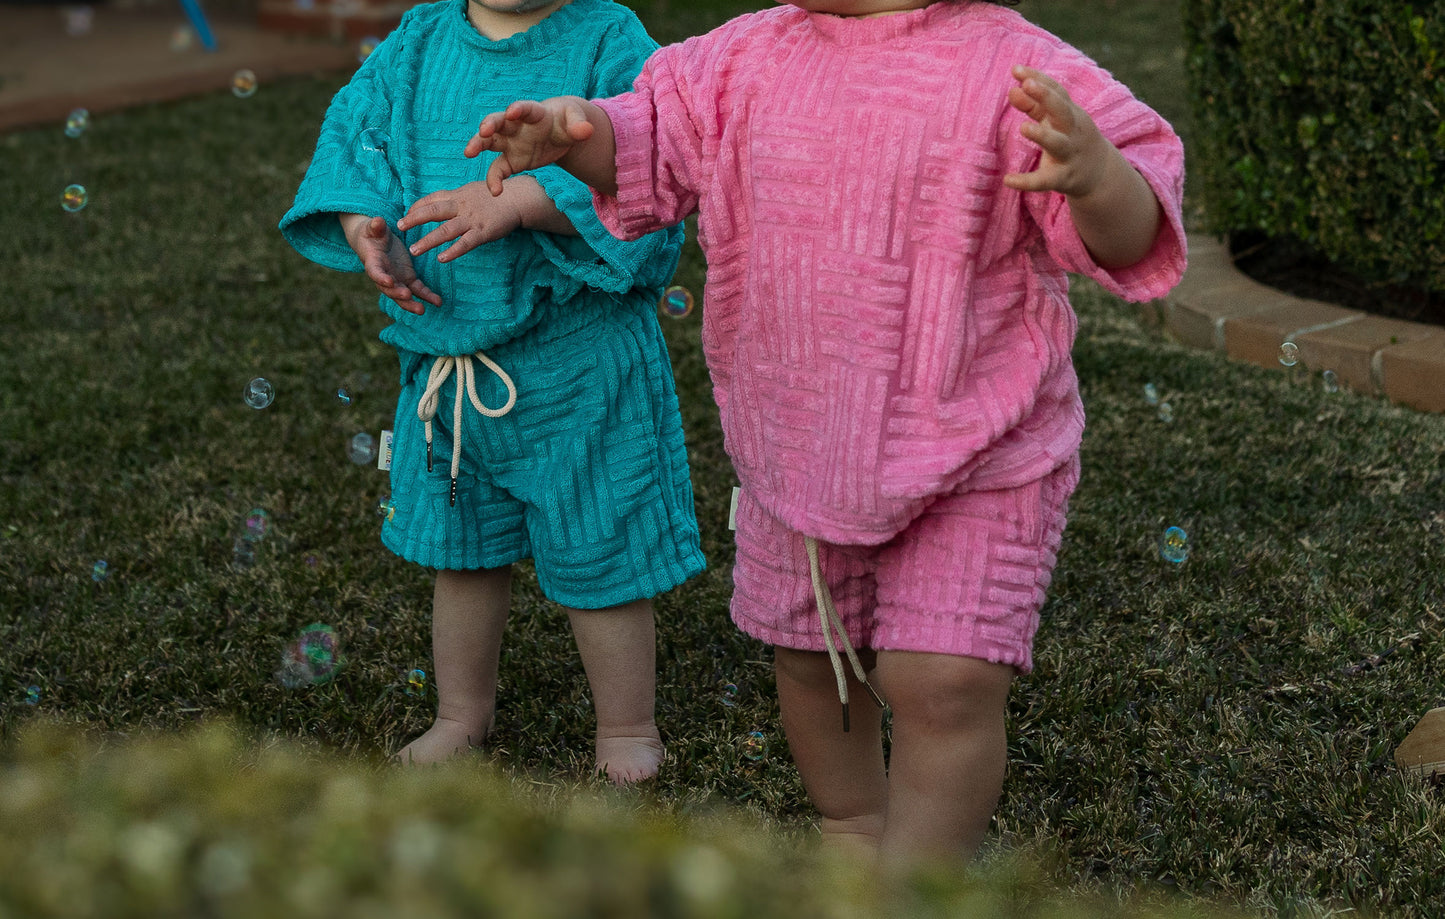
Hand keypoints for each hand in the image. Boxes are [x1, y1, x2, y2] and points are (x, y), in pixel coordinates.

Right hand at [340, 214, 441, 314]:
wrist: (375, 242)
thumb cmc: (372, 233)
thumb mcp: (372, 228)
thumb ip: (375, 227)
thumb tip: (377, 221)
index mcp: (373, 263)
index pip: (375, 272)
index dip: (381, 278)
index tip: (389, 281)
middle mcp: (384, 276)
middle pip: (389, 289)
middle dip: (398, 294)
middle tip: (408, 297)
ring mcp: (397, 279)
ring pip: (404, 295)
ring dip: (412, 303)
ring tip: (422, 309)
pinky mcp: (408, 279)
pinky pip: (418, 290)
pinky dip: (427, 296)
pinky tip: (438, 302)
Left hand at [398, 182, 524, 262]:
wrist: (518, 198)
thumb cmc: (495, 195)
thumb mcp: (471, 191)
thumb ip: (455, 198)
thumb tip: (439, 202)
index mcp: (457, 196)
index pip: (432, 200)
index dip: (416, 207)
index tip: (404, 216)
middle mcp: (461, 206)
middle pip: (433, 212)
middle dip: (415, 219)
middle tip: (400, 227)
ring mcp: (472, 220)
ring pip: (446, 230)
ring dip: (428, 241)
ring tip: (414, 251)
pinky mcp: (483, 232)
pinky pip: (466, 243)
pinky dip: (453, 251)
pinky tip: (442, 259)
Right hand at [464, 97, 595, 195]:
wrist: (562, 132)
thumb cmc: (567, 121)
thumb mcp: (576, 120)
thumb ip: (579, 124)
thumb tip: (586, 131)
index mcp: (534, 112)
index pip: (525, 108)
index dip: (519, 109)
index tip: (513, 111)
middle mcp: (516, 125)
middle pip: (498, 121)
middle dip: (489, 125)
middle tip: (484, 131)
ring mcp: (511, 142)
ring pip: (489, 142)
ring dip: (478, 145)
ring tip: (468, 152)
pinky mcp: (511, 160)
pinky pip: (498, 170)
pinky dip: (494, 180)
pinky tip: (495, 192)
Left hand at [1002, 65, 1109, 198]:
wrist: (1099, 173)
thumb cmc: (1070, 138)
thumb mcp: (1055, 120)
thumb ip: (1033, 105)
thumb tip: (1012, 89)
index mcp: (1070, 113)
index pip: (1056, 92)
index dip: (1038, 79)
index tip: (1017, 70)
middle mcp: (1072, 130)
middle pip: (1062, 111)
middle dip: (1047, 97)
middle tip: (1027, 85)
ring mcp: (1069, 154)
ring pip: (1057, 144)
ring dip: (1041, 135)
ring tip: (1023, 128)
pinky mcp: (1063, 178)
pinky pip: (1044, 180)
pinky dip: (1026, 181)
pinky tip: (1008, 180)